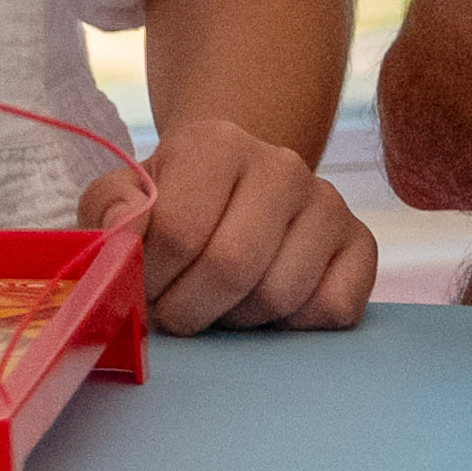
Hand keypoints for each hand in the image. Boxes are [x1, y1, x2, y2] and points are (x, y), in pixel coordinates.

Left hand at [122, 113, 380, 333]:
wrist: (239, 189)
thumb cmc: (175, 203)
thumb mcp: (125, 196)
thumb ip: (110, 211)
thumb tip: (121, 234)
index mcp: (218, 144)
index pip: (179, 233)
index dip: (150, 281)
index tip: (139, 292)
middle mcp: (282, 165)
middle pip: (231, 267)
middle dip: (189, 311)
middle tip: (172, 315)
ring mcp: (328, 202)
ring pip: (280, 294)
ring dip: (238, 320)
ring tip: (218, 304)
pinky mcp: (362, 243)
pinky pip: (332, 308)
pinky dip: (294, 326)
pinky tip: (267, 308)